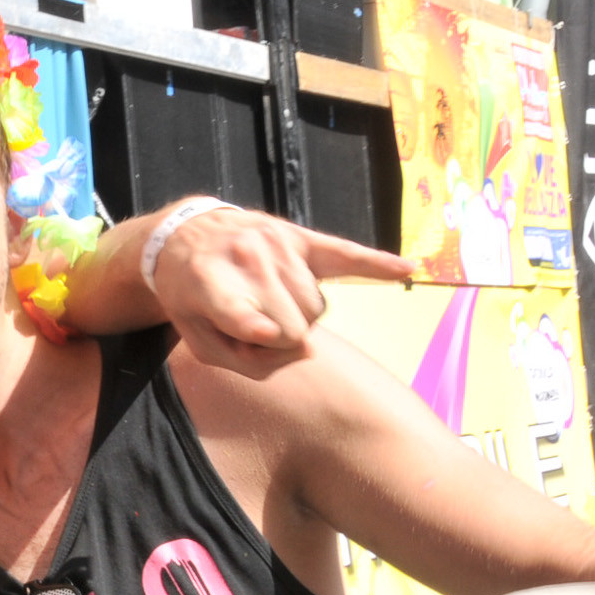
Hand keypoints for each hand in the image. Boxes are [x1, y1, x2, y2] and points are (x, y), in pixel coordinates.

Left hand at [151, 205, 412, 377]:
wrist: (187, 236)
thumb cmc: (191, 297)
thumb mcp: (192, 336)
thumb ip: (236, 358)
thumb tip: (299, 349)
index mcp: (208, 283)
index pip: (242, 314)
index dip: (255, 330)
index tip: (265, 334)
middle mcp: (245, 257)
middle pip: (294, 327)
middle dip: (280, 345)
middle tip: (257, 337)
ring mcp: (276, 243)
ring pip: (317, 309)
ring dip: (298, 321)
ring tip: (270, 309)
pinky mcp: (300, 237)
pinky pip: (348, 254)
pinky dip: (377, 263)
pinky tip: (408, 269)